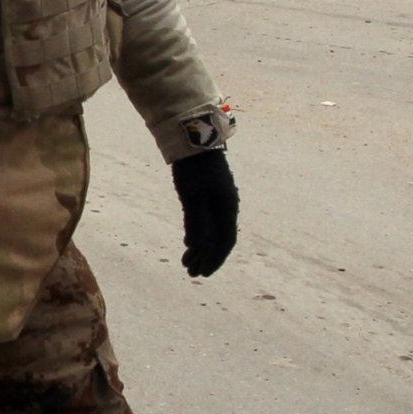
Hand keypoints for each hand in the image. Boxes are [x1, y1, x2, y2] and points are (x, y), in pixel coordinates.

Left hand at [171, 150, 236, 277]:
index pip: (225, 241)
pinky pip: (207, 221)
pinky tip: (189, 243)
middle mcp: (226, 206)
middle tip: (190, 273)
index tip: (203, 274)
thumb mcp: (192, 196)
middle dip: (205, 258)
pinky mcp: (209, 194)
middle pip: (219, 240)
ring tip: (186, 262)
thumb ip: (196, 221)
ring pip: (212, 231)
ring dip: (200, 249)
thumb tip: (197, 246)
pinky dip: (198, 235)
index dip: (215, 260)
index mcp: (227, 208)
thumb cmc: (193, 168)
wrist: (194, 139)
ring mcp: (219, 200)